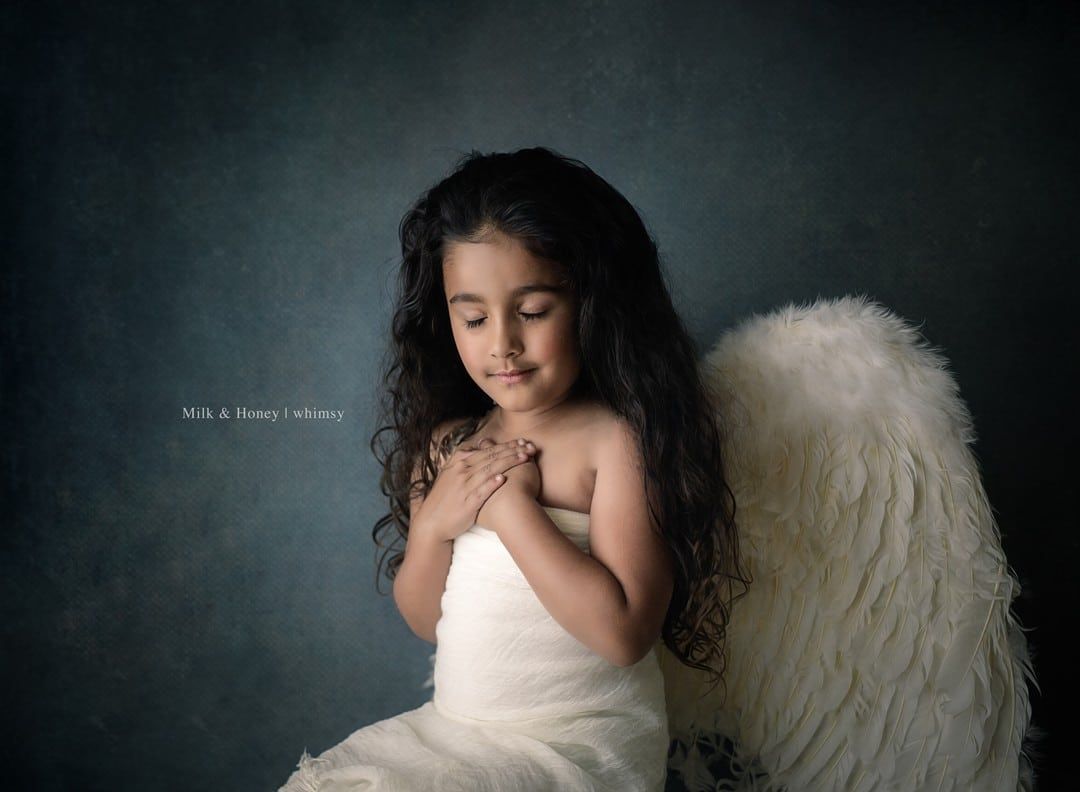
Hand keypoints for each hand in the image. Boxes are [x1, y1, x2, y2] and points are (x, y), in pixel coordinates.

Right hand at [411, 435, 537, 542]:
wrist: (431, 522)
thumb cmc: (445, 498)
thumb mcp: (451, 473)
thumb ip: (467, 458)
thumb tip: (482, 443)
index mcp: (459, 462)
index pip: (487, 449)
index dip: (507, 445)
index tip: (523, 441)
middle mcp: (461, 471)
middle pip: (492, 457)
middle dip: (513, 450)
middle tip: (531, 447)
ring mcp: (464, 486)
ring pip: (489, 470)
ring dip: (508, 462)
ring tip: (525, 457)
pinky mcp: (467, 503)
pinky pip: (481, 491)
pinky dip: (491, 484)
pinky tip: (503, 478)